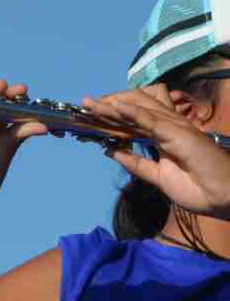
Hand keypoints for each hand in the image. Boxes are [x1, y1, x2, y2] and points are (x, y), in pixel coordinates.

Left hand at [87, 83, 229, 219]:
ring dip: (112, 106)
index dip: (112, 115)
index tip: (89, 116)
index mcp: (164, 136)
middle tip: (84, 106)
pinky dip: (132, 112)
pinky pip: (152, 119)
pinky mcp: (178, 133)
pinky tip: (115, 107)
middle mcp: (169, 127)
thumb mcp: (157, 176)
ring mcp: (174, 128)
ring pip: (138, 110)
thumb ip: (137, 163)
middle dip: (108, 106)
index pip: (134, 119)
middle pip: (134, 109)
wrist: (223, 196)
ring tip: (89, 103)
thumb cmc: (198, 187)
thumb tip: (112, 151)